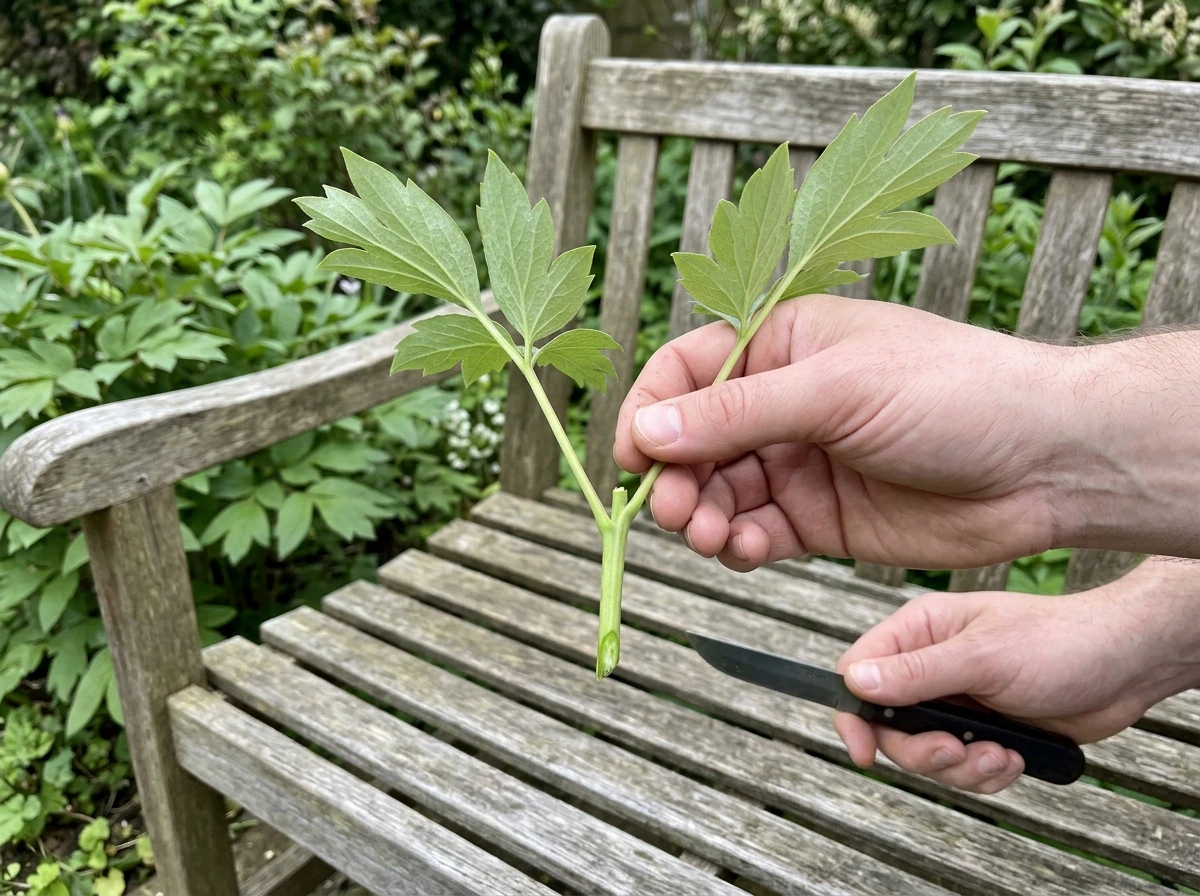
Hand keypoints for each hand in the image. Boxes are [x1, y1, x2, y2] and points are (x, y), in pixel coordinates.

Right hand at [615, 295, 1076, 569]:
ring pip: (718, 493)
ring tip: (712, 538)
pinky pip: (756, 533)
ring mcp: (801, 462)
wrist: (1046, 463)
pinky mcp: (821, 519)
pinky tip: (745, 552)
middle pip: (693, 441)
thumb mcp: (836, 390)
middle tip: (675, 512)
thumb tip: (649, 429)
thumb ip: (737, 413)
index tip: (632, 457)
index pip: (687, 371)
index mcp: (783, 343)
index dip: (651, 412)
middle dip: (675, 477)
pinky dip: (739, 547)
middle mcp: (784, 402)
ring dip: (702, 518)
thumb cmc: (955, 392)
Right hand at [834, 559, 1199, 792]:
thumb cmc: (1060, 642)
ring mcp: (958, 700)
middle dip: (923, 750)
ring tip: (1001, 755)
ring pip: (926, 753)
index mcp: (920, 631)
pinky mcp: (985, 730)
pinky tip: (1016, 758)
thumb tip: (855, 682)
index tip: (865, 751)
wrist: (1126, 667)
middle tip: (958, 751)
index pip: (859, 670)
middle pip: (889, 724)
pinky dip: (985, 773)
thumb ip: (917, 672)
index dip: (855, 714)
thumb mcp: (983, 656)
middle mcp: (931, 665)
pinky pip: (962, 768)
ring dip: (962, 766)